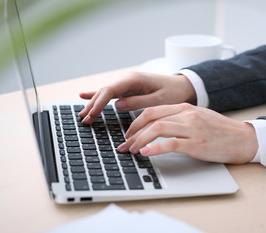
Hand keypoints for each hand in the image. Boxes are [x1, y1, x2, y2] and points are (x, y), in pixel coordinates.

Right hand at [78, 71, 195, 124]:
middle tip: (83, 119)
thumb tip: (117, 105)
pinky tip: (84, 95)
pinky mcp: (129, 88)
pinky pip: (111, 93)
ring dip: (93, 103)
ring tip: (82, 114)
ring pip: (106, 93)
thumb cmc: (174, 92)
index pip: (110, 91)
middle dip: (93, 105)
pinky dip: (98, 96)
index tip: (90, 114)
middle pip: (105, 91)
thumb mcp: (159, 99)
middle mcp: (128, 79)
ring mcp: (127, 83)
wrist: (183, 85)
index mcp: (135, 79)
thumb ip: (138, 102)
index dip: (98, 103)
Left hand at [118, 103, 257, 163]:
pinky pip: (171, 143)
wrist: (243, 139)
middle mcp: (186, 114)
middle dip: (133, 131)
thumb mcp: (197, 118)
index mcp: (185, 107)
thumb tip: (156, 128)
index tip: (128, 133)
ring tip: (132, 150)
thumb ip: (178, 119)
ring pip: (157, 128)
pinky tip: (146, 153)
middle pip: (151, 118)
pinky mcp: (197, 143)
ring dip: (140, 140)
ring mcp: (192, 128)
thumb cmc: (220, 130)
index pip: (152, 110)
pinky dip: (155, 148)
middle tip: (125, 143)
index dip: (136, 122)